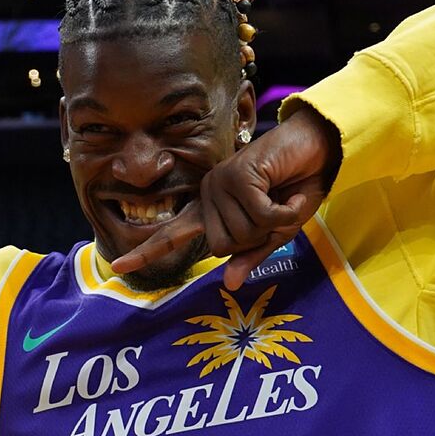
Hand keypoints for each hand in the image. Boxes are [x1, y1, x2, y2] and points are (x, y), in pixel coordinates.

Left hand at [111, 105, 340, 289]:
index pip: (171, 235)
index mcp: (210, 211)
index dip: (145, 251)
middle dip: (257, 238)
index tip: (118, 266)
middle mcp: (207, 195)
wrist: (316, 150)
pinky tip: (288, 192)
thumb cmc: (293, 190)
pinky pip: (260, 215)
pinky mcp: (236, 175)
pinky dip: (283, 211)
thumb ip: (251, 256)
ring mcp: (218, 183)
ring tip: (281, 198)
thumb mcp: (275, 232)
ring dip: (273, 223)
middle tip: (275, 212)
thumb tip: (230, 285)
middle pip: (223, 247)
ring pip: (242, 233)